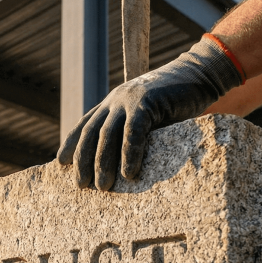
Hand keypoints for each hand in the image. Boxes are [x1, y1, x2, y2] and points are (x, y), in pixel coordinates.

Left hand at [57, 36, 243, 190]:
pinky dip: (129, 155)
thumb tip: (124, 167)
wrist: (200, 75)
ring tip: (103, 187)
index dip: (71, 143)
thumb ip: (133, 131)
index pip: (85, 124)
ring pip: (108, 135)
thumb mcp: (149, 116)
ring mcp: (129, 99)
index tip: (61, 163)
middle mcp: (115, 100)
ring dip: (103, 163)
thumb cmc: (176, 101)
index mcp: (112, 103)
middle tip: (82, 186)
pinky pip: (133, 133)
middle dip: (84, 160)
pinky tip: (129, 174)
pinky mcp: (146, 102)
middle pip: (91, 133)